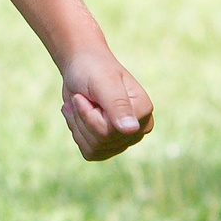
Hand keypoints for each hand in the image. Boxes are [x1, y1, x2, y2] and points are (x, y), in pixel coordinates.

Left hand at [57, 47, 152, 161]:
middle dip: (82, 119)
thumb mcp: (103, 82)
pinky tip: (77, 116)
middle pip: (102, 141)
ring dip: (78, 125)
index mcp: (143, 110)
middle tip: (80, 98)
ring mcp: (125, 138)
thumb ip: (117, 105)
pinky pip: (90, 153)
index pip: (111, 131)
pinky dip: (78, 134)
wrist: (81, 68)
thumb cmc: (93, 70)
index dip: (88, 114)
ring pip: (94, 148)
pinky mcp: (111, 145)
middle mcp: (138, 128)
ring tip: (79, 104)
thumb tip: (131, 130)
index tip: (82, 95)